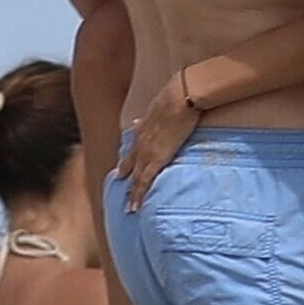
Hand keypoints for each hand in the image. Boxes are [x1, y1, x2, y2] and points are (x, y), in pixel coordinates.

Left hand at [116, 74, 200, 211]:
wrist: (182, 96)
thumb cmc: (179, 96)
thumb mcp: (163, 105)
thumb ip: (156, 115)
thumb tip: (146, 118)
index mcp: (143, 129)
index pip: (133, 150)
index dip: (128, 162)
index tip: (123, 172)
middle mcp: (141, 142)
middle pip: (129, 166)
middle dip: (125, 180)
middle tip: (121, 194)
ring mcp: (146, 151)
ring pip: (135, 178)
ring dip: (131, 194)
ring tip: (129, 209)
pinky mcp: (156, 158)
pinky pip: (144, 181)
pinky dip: (139, 194)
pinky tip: (136, 206)